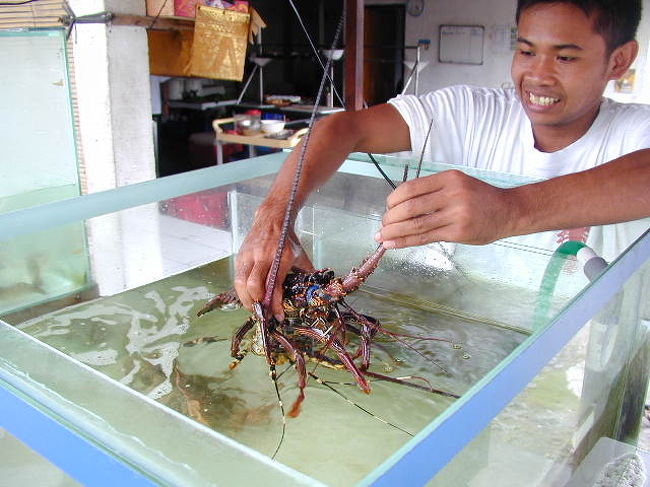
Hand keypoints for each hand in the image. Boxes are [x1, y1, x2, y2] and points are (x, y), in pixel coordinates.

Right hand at [234, 203, 313, 319]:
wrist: (271, 219)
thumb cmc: (287, 239)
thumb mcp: (300, 255)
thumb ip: (306, 273)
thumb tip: (313, 292)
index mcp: (282, 257)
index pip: (276, 285)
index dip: (276, 304)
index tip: (278, 316)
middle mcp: (264, 256)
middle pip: (254, 286)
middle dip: (257, 304)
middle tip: (263, 314)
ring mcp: (250, 255)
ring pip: (241, 283)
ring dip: (246, 300)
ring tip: (254, 309)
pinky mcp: (240, 256)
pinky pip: (238, 278)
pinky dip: (242, 291)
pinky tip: (248, 297)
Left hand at [375, 169, 515, 246]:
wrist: (508, 211)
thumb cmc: (479, 198)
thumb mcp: (457, 184)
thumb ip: (432, 192)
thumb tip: (399, 206)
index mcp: (449, 178)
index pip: (411, 188)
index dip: (393, 199)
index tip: (388, 207)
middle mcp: (452, 194)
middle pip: (410, 207)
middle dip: (390, 218)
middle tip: (383, 224)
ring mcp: (456, 214)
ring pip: (415, 225)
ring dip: (394, 232)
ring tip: (382, 236)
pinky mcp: (458, 232)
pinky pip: (425, 237)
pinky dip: (405, 241)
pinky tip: (392, 244)